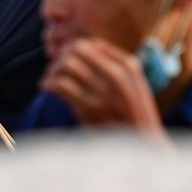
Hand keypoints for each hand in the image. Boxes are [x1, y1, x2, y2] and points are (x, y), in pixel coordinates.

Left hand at [42, 38, 165, 135]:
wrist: (144, 146)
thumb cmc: (135, 115)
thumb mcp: (136, 85)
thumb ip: (118, 65)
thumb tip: (90, 45)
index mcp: (129, 67)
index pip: (91, 45)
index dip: (73, 49)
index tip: (65, 58)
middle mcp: (117, 76)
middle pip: (76, 51)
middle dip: (61, 57)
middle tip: (55, 67)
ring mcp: (103, 92)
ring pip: (66, 66)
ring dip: (52, 70)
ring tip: (50, 78)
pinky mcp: (89, 108)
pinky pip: (60, 85)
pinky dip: (48, 83)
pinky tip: (47, 87)